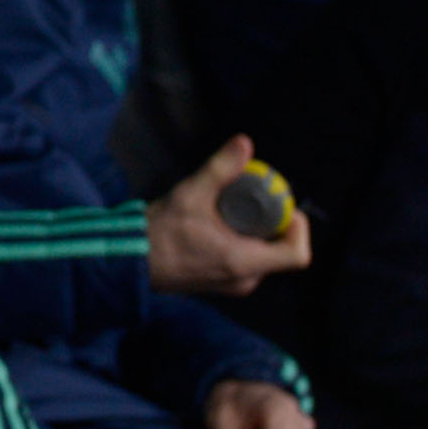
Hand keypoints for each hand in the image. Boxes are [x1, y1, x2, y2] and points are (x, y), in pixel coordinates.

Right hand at [148, 135, 310, 295]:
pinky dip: (242, 241)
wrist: (129, 260)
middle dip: (273, 221)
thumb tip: (244, 143)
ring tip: (232, 208)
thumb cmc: (159, 232)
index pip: (297, 254)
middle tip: (254, 196)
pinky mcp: (221, 283)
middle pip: (280, 250)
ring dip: (256, 231)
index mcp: (244, 262)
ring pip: (263, 255)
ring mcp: (233, 284)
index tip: (281, 203)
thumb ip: (220, 169)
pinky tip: (220, 224)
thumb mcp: (191, 194)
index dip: (298, 226)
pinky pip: (247, 261)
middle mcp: (245, 280)